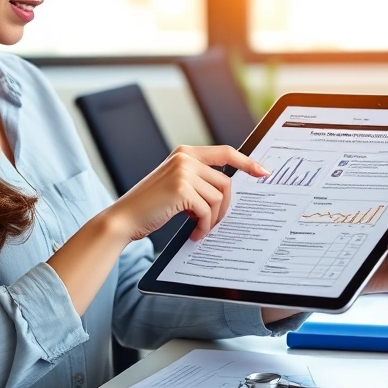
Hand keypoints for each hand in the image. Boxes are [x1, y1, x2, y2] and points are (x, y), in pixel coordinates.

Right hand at [105, 145, 269, 242]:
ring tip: (201, 229)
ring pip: (218, 198)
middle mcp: (185, 158)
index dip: (247, 162)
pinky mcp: (181, 189)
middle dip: (225, 207)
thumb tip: (227, 190)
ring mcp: (183, 172)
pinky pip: (207, 211)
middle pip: (225, 182)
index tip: (263, 172)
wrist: (124, 218)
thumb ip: (197, 180)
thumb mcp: (175, 185)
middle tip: (214, 223)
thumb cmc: (150, 206)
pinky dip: (204, 226)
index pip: (225, 152)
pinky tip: (195, 234)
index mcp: (185, 152)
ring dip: (213, 219)